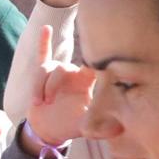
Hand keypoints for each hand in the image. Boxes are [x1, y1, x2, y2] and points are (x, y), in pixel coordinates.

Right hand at [24, 25, 97, 148]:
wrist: (51, 128)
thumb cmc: (72, 125)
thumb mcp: (88, 129)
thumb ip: (105, 129)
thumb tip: (120, 129)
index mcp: (89, 83)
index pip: (92, 69)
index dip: (91, 66)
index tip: (92, 69)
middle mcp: (76, 74)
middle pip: (63, 68)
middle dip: (52, 85)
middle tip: (47, 102)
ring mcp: (59, 73)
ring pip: (46, 69)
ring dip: (39, 86)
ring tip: (39, 103)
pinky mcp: (44, 75)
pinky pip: (44, 55)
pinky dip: (44, 42)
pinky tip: (46, 28)